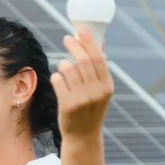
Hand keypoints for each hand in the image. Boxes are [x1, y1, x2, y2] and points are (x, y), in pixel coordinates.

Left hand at [52, 27, 113, 141]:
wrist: (83, 136)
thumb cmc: (91, 109)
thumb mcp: (100, 90)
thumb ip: (99, 67)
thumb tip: (100, 41)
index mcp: (107, 86)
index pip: (99, 58)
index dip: (89, 41)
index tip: (81, 28)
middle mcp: (96, 92)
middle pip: (83, 60)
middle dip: (73, 45)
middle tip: (67, 38)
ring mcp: (82, 99)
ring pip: (67, 68)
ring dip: (63, 65)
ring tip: (64, 70)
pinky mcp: (67, 104)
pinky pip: (57, 80)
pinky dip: (56, 77)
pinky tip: (60, 83)